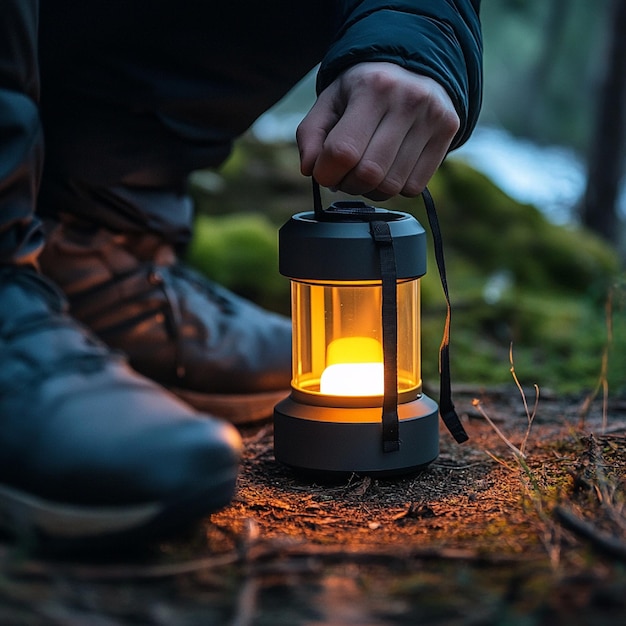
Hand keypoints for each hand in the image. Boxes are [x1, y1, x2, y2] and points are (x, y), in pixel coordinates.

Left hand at [297, 62, 459, 200]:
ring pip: (392, 185)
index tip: (324, 173)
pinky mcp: (449, 131)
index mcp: (371, 86)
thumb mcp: (330, 101)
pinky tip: (390, 169)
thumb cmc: (363, 90)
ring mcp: (432, 115)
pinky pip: (414, 187)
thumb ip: (311, 135)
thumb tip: (310, 170)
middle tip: (345, 176)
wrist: (413, 65)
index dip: (327, 173)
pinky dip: (395, 188)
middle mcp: (407, 99)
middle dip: (348, 185)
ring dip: (371, 190)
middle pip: (369, 173)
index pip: (343, 151)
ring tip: (366, 172)